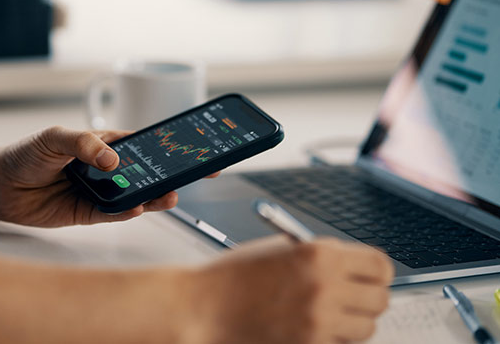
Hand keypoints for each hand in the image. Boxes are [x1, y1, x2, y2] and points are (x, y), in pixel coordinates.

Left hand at [0, 126, 207, 227]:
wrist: (1, 185)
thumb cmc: (27, 154)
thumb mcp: (56, 137)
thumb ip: (85, 145)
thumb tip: (113, 160)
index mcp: (105, 145)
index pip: (144, 145)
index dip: (169, 147)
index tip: (193, 149)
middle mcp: (107, 169)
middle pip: (146, 172)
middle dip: (171, 174)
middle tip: (193, 175)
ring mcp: (101, 192)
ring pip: (135, 195)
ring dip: (154, 196)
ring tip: (169, 195)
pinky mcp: (89, 213)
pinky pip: (113, 214)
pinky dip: (127, 212)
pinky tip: (138, 207)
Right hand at [187, 236, 393, 343]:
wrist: (205, 307)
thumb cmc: (236, 275)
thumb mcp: (282, 250)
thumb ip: (322, 257)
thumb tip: (358, 270)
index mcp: (319, 254)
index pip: (380, 266)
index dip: (376, 272)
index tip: (369, 276)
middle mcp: (325, 287)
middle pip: (380, 300)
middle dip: (367, 298)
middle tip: (352, 297)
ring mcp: (318, 321)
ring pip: (366, 328)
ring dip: (352, 322)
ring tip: (327, 314)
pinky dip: (333, 338)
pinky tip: (311, 327)